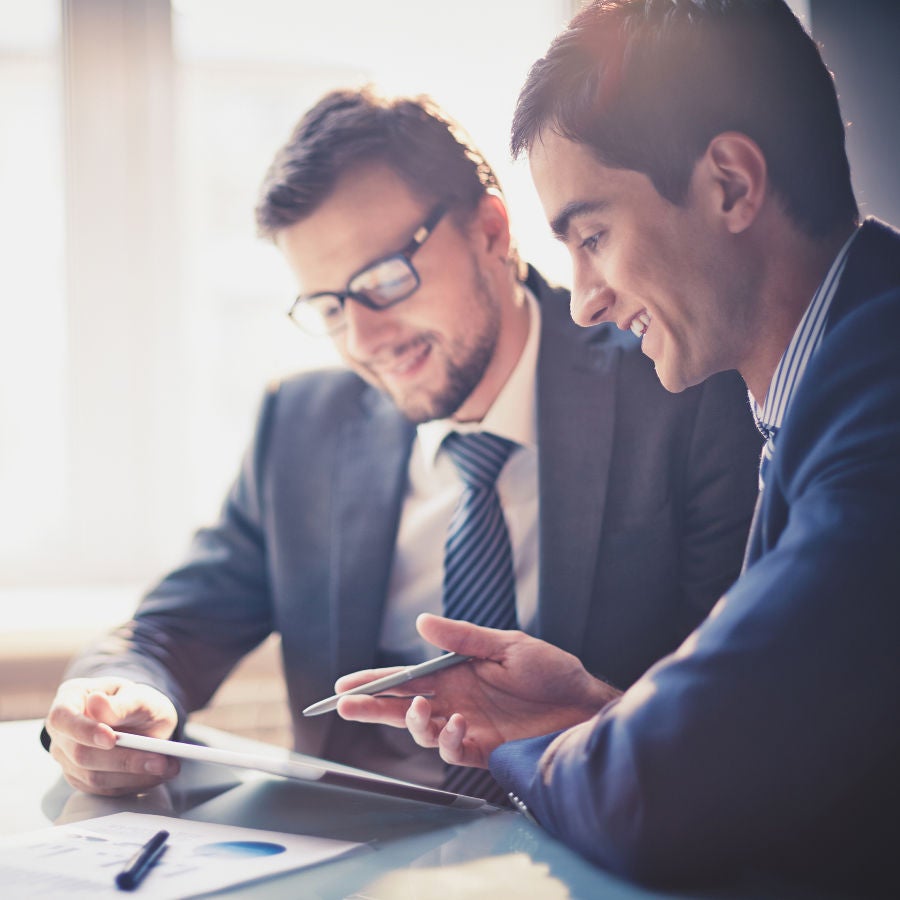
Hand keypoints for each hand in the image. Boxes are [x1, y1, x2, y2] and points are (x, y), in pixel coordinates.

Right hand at [45, 677, 179, 795]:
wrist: (142, 719)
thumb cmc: (136, 702)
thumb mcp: (138, 695)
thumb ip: (121, 703)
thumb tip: (96, 703)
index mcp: (69, 699)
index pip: (62, 717)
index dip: (83, 731)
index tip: (110, 739)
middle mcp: (62, 732)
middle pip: (80, 753)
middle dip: (123, 759)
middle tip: (160, 760)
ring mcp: (68, 758)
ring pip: (93, 776)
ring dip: (134, 775)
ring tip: (167, 766)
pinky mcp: (82, 779)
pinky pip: (105, 789)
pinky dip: (134, 783)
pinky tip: (157, 774)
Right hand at [336, 614, 619, 767]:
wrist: (585, 705)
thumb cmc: (551, 671)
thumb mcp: (506, 646)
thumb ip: (463, 638)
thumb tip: (420, 622)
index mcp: (456, 674)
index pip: (406, 678)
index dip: (375, 682)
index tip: (345, 685)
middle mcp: (455, 701)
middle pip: (402, 707)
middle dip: (372, 708)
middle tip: (345, 706)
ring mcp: (468, 726)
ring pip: (422, 731)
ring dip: (412, 723)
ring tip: (418, 710)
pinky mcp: (485, 749)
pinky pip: (453, 750)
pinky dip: (448, 739)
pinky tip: (456, 725)